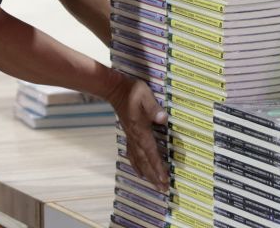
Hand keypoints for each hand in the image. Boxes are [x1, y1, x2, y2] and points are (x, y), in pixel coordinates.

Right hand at [107, 73, 168, 189]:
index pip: (151, 153)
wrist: (115, 88)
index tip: (164, 180)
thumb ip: (154, 108)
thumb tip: (163, 119)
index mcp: (140, 130)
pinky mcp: (128, 134)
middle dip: (154, 176)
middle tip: (162, 189)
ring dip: (147, 173)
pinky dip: (136, 165)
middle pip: (145, 161)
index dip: (158, 167)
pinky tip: (138, 171)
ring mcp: (130, 136)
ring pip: (139, 160)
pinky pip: (132, 154)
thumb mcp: (145, 95)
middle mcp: (134, 137)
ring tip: (154, 184)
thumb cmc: (133, 90)